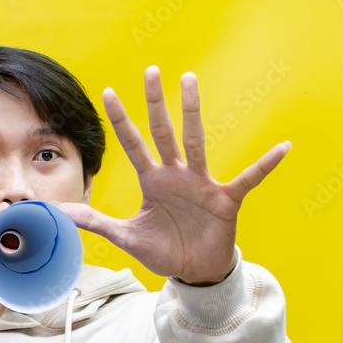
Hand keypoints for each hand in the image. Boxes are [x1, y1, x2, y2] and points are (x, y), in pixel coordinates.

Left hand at [59, 66, 290, 285]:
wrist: (193, 271)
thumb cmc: (163, 250)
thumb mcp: (125, 237)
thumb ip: (96, 222)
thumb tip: (60, 214)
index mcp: (152, 182)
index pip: (133, 144)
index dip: (121, 120)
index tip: (109, 92)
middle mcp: (176, 175)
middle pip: (163, 133)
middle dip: (156, 103)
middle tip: (151, 70)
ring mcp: (201, 184)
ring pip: (196, 142)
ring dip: (193, 113)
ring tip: (190, 82)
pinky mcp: (225, 200)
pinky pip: (248, 178)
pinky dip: (265, 165)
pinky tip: (282, 148)